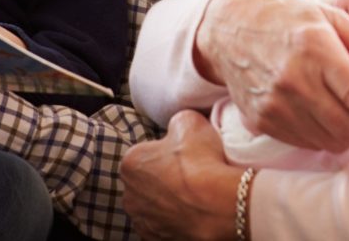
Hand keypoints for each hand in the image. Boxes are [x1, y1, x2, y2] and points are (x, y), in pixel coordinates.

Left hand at [122, 110, 240, 240]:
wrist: (219, 205)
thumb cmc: (202, 162)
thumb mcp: (189, 121)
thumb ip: (175, 123)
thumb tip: (178, 128)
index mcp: (131, 163)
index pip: (146, 153)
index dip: (167, 151)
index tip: (185, 153)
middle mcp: (129, 196)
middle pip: (148, 181)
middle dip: (164, 178)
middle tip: (191, 173)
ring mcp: (143, 223)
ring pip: (155, 206)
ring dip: (170, 201)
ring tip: (196, 195)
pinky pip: (166, 226)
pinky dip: (177, 221)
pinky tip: (195, 213)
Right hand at [194, 0, 348, 162]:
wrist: (227, 29)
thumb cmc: (285, 18)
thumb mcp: (328, 16)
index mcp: (316, 49)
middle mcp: (294, 79)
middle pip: (347, 127)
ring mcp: (275, 103)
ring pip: (327, 140)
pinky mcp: (262, 119)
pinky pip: (304, 141)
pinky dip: (324, 139)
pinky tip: (332, 126)